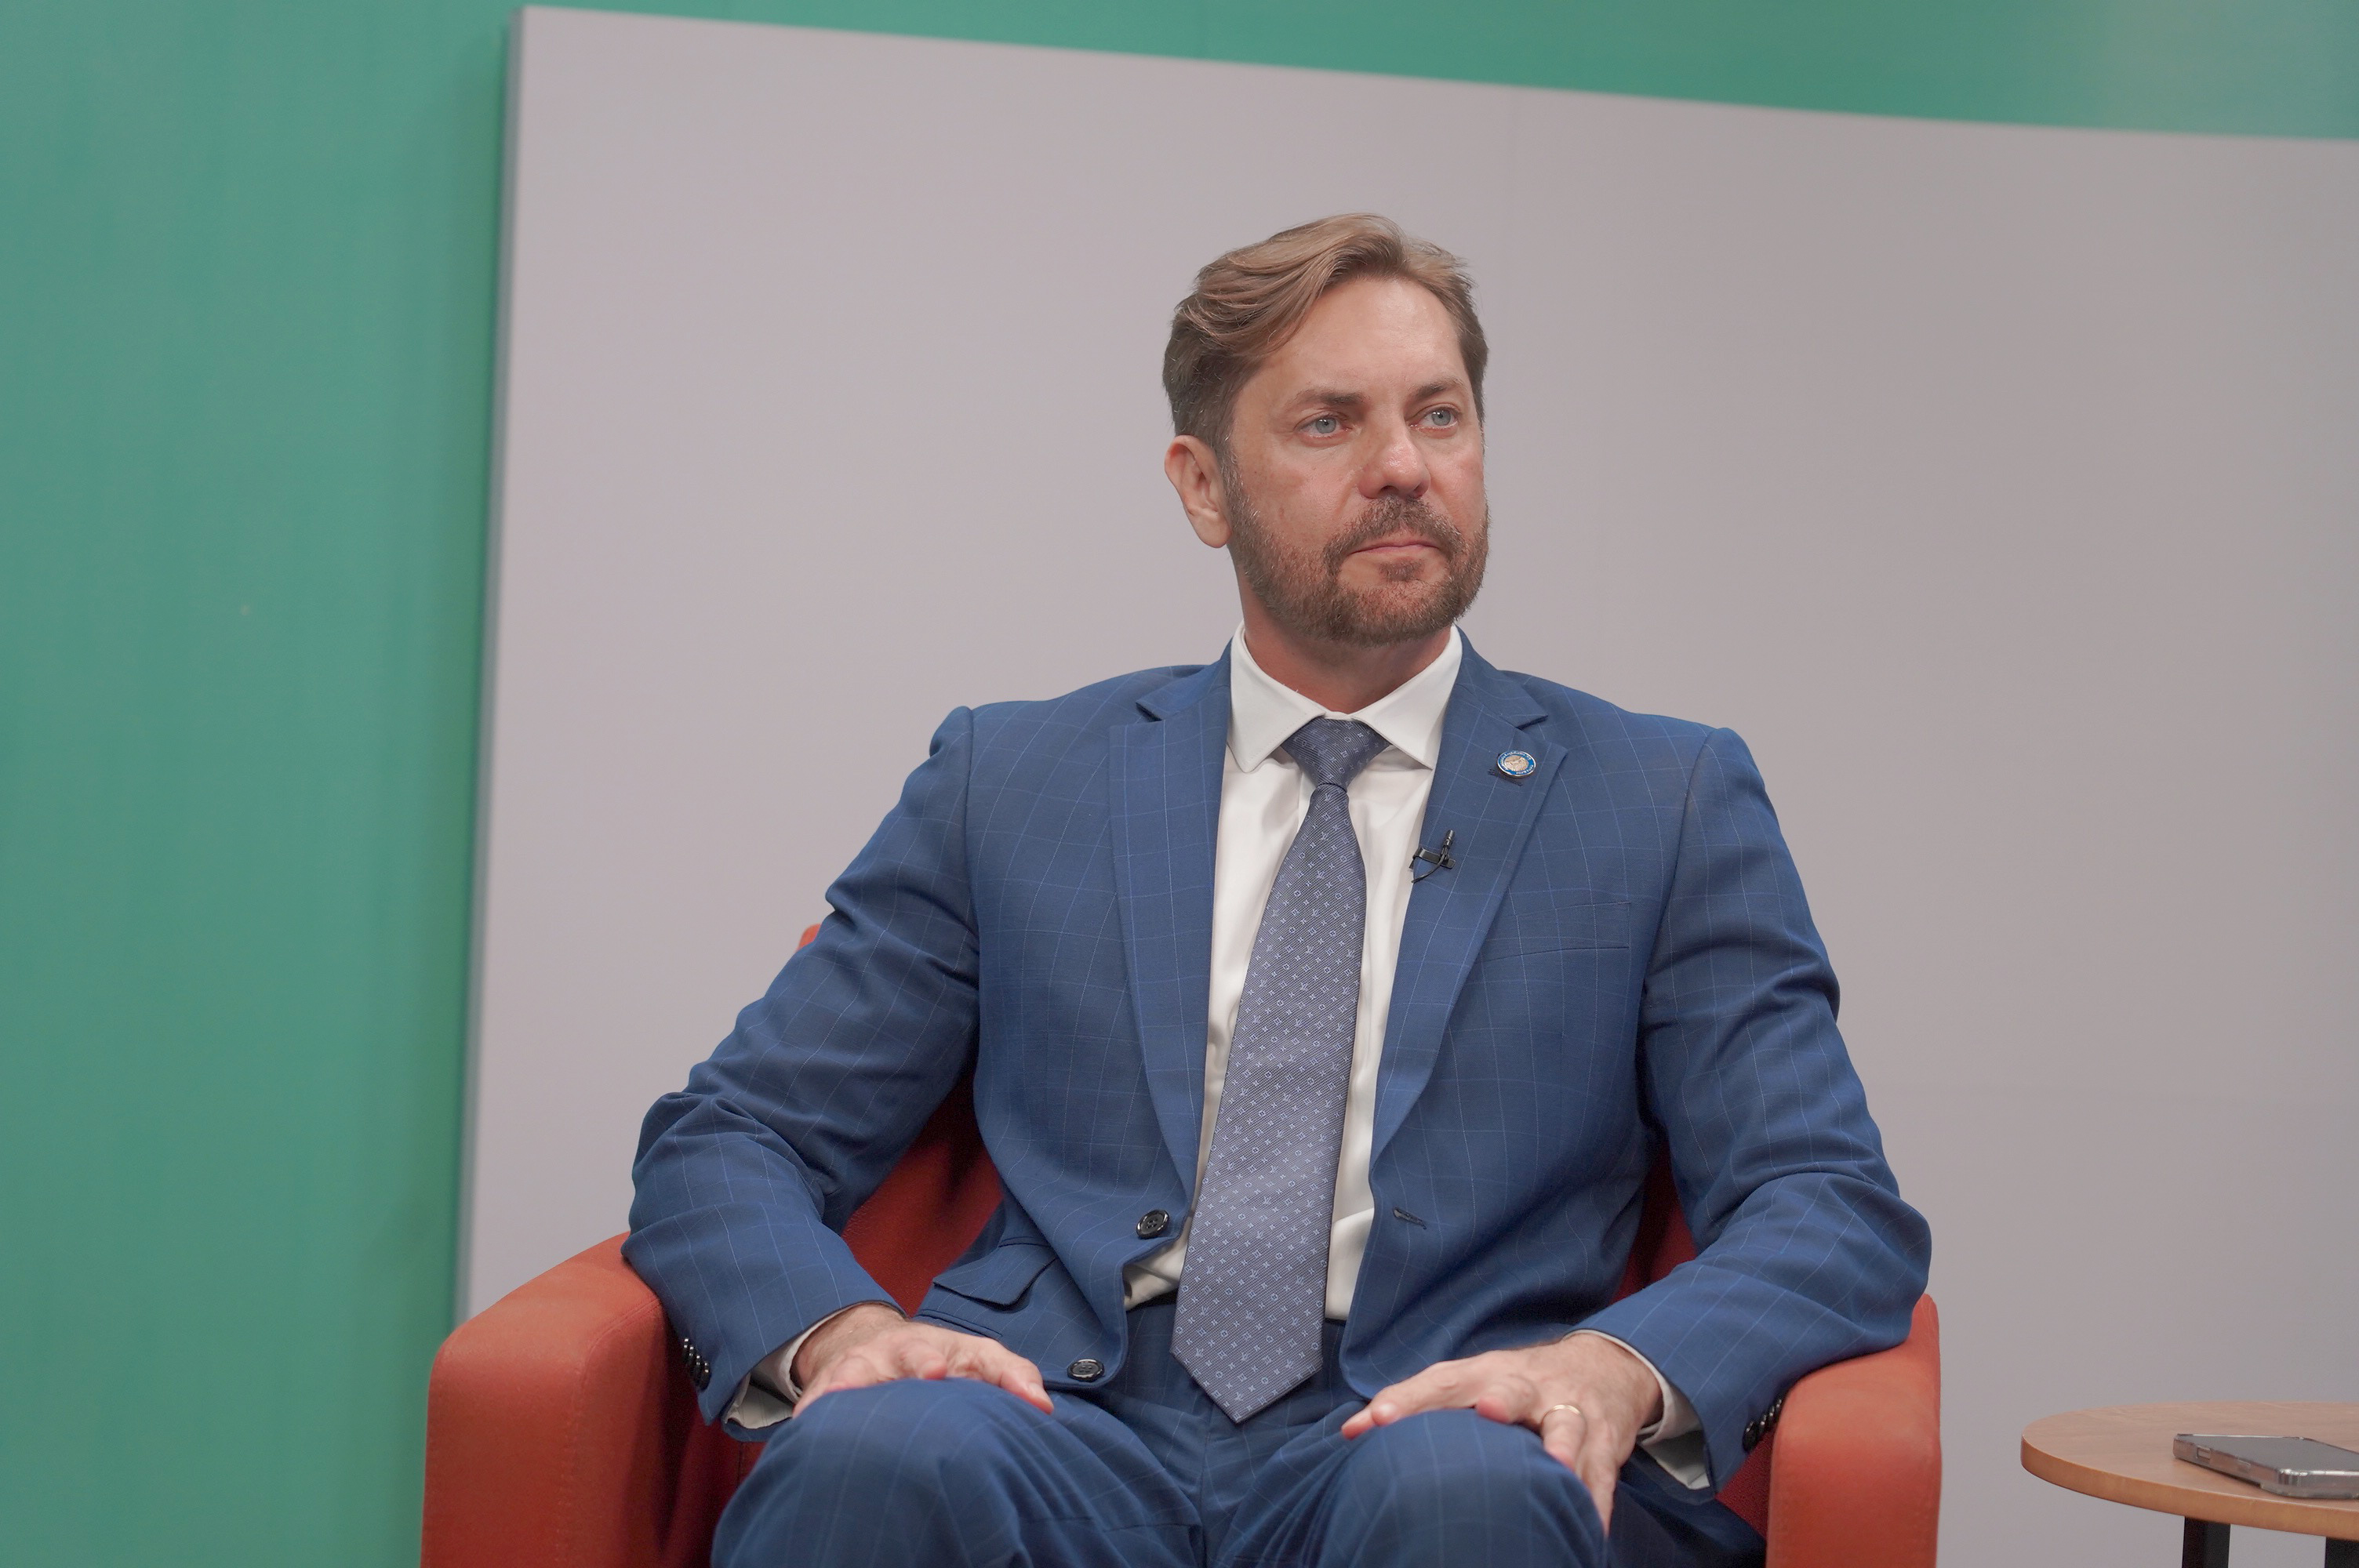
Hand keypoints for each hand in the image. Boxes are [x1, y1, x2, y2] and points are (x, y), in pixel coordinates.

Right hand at [790, 1303, 1053, 1415]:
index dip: (972, 1366)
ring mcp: (864, 1364)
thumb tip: (1044, 1408)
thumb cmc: (940, 1358)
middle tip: (931, 1371)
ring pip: (856, 1371)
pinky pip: (817, 1395)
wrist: (874, 1341)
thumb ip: (1013, 1378)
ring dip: (852, 1383)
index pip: (969, 1355)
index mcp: (942, 1349)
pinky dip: (813, 1405)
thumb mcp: (978, 1360)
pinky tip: (805, 1422)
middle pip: (911, 1353)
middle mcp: (901, 1352)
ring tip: (843, 1397)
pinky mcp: (830, 1383)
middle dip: (920, 1360)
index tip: (952, 1372)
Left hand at [1338, 1334, 1661, 1531]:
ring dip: (1559, 1446)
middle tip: (1485, 1411)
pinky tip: (1587, 1525)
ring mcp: (1570, 1411)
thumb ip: (1416, 1406)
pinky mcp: (1605, 1441)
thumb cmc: (1517, 1383)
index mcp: (1487, 1372)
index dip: (1410, 1398)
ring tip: (1554, 1466)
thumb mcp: (1471, 1383)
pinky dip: (1594, 1499)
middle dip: (1500, 1400)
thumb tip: (1349, 1433)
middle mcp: (1528, 1386)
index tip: (1378, 1421)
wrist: (1605, 1366)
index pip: (1442, 1381)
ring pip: (1566, 1426)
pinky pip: (1600, 1472)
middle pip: (1512, 1389)